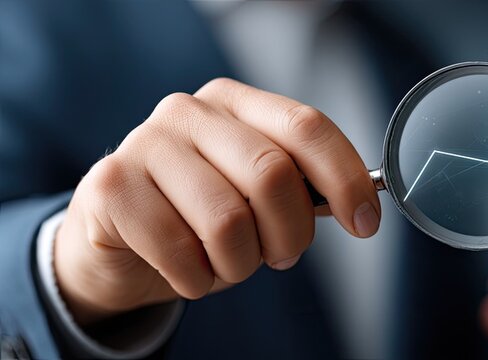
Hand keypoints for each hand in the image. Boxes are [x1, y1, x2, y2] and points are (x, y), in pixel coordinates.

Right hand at [55, 78, 380, 324]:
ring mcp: (146, 142)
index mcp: (237, 102)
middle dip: (290, 234)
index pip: (307, 127)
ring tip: (229, 264)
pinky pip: (180, 250)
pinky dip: (197, 279)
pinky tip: (189, 272)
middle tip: (282, 256)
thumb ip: (300, 188)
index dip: (345, 179)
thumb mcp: (257, 196)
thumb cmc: (200, 217)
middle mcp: (191, 111)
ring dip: (240, 263)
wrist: (119, 242)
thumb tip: (359, 205)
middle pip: (272, 173)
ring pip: (227, 219)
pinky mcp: (111, 185)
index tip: (365, 224)